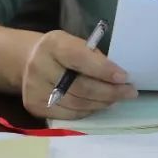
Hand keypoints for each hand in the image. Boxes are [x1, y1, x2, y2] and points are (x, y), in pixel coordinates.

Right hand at [21, 29, 136, 118]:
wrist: (27, 61)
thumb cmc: (60, 51)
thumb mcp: (74, 43)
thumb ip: (92, 57)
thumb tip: (118, 78)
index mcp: (52, 45)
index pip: (80, 59)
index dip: (103, 69)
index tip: (124, 77)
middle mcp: (39, 67)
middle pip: (80, 87)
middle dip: (109, 91)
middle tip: (129, 92)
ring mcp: (35, 90)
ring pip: (77, 104)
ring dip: (101, 103)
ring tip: (116, 99)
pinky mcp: (35, 107)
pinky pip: (69, 114)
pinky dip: (88, 110)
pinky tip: (99, 104)